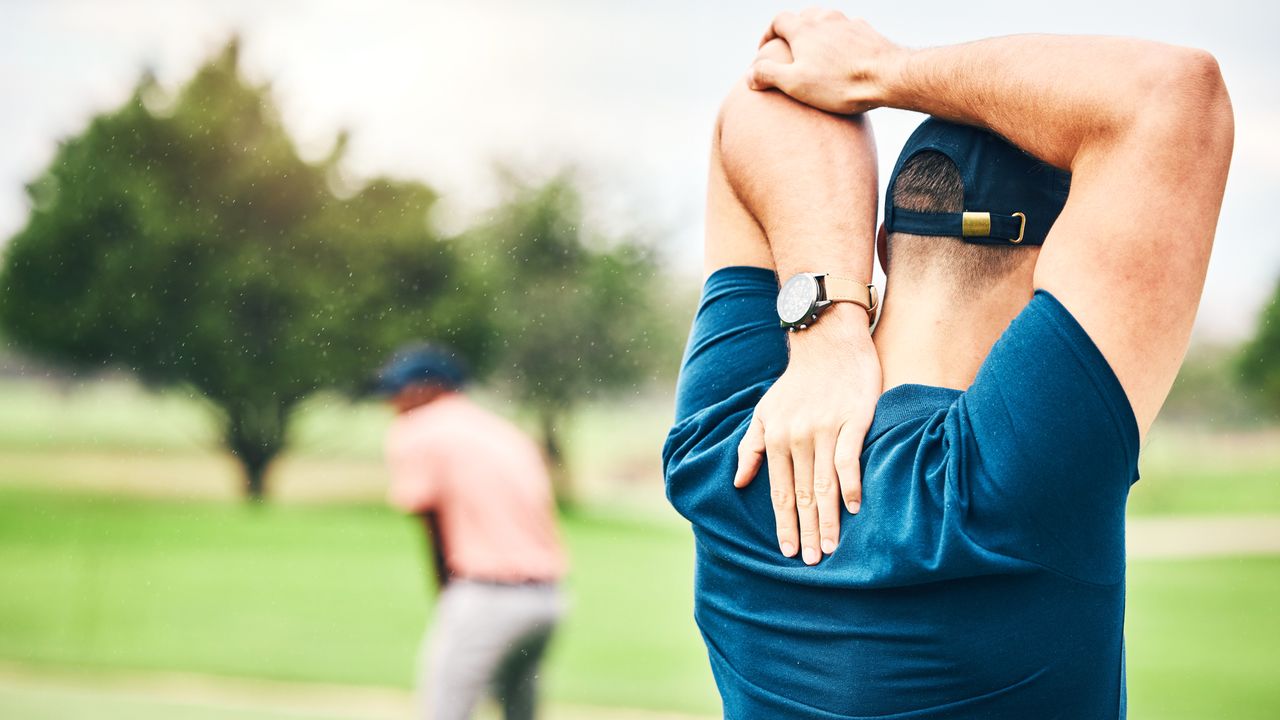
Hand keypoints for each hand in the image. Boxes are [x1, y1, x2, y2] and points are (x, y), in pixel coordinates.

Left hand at [735, 305, 880, 564]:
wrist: (827, 341)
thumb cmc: (796, 382)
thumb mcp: (764, 411)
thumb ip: (751, 446)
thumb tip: (740, 482)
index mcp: (775, 437)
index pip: (779, 491)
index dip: (783, 523)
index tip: (785, 551)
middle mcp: (797, 436)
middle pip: (802, 494)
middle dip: (806, 530)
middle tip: (811, 561)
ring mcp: (826, 428)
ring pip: (824, 483)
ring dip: (828, 518)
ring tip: (831, 547)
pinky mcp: (854, 419)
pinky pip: (849, 458)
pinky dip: (851, 484)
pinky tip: (854, 508)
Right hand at [747, 9, 905, 114]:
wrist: (888, 77)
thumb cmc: (840, 83)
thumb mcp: (795, 84)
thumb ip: (768, 75)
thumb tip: (749, 75)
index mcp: (804, 30)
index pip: (779, 20)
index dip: (768, 34)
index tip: (766, 50)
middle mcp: (825, 20)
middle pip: (803, 17)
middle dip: (793, 32)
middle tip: (789, 52)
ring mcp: (848, 24)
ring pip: (826, 22)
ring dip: (817, 34)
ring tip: (816, 56)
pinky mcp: (867, 32)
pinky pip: (847, 32)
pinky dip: (838, 41)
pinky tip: (842, 59)